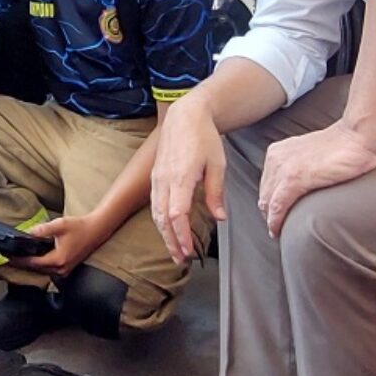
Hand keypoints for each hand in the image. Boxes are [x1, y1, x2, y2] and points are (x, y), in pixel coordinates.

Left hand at [11, 215, 109, 278]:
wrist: (96, 230)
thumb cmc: (80, 227)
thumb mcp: (59, 225)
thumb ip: (42, 230)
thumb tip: (28, 233)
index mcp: (58, 260)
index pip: (33, 263)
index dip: (19, 260)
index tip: (8, 258)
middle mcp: (61, 268)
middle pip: (36, 269)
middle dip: (23, 264)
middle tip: (10, 258)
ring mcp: (65, 270)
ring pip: (43, 270)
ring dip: (32, 265)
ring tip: (19, 258)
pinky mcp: (68, 268)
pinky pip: (50, 269)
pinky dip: (41, 265)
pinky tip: (35, 258)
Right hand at [148, 99, 225, 263]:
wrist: (184, 116)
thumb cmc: (204, 138)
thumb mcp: (217, 165)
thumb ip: (216, 193)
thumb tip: (220, 218)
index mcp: (181, 177)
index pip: (177, 214)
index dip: (181, 235)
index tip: (188, 251)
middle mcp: (164, 180)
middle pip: (163, 219)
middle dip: (172, 242)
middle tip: (182, 260)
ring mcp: (157, 178)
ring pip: (156, 213)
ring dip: (165, 235)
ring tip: (175, 251)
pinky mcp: (155, 177)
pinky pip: (155, 204)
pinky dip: (160, 221)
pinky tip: (168, 230)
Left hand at [257, 124, 375, 237]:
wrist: (356, 136)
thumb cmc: (344, 145)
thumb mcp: (313, 154)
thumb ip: (303, 165)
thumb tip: (305, 182)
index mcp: (279, 151)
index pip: (267, 183)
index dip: (269, 201)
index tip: (275, 214)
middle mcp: (276, 158)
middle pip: (265, 194)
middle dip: (268, 212)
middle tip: (277, 228)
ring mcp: (283, 168)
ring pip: (268, 202)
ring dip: (271, 220)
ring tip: (278, 232)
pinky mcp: (294, 179)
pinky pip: (278, 206)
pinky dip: (276, 221)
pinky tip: (278, 230)